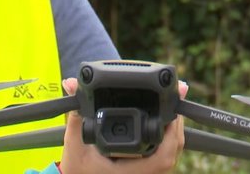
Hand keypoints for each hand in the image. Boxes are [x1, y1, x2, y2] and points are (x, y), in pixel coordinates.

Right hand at [58, 78, 186, 173]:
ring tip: (171, 112)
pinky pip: (162, 160)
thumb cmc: (76, 170)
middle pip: (172, 154)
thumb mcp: (75, 142)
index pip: (163, 156)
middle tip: (175, 103)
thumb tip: (73, 85)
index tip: (173, 112)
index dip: (173, 134)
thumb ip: (76, 115)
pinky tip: (164, 128)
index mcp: (130, 171)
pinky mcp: (142, 172)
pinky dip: (166, 143)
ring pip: (169, 158)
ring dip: (173, 135)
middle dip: (176, 128)